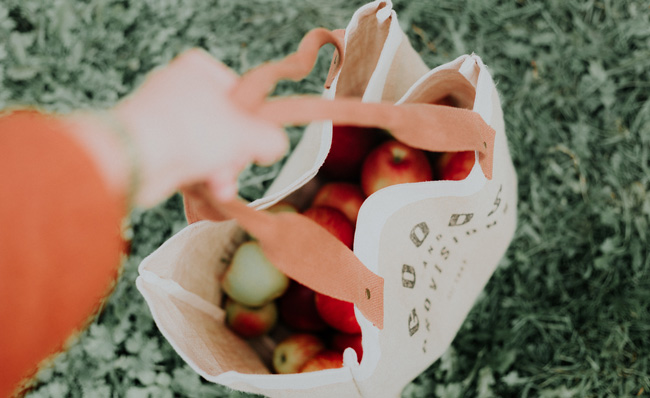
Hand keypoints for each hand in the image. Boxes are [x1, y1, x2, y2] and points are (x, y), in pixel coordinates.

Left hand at [113, 49, 287, 206]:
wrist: (133, 158)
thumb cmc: (188, 132)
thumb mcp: (246, 134)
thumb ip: (270, 138)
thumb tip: (275, 145)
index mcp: (198, 69)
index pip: (240, 93)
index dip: (252, 121)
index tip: (256, 140)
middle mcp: (178, 88)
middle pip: (225, 125)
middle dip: (234, 154)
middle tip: (234, 165)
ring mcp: (163, 116)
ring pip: (207, 146)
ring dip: (219, 169)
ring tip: (220, 184)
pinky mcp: (152, 143)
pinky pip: (186, 159)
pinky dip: (198, 174)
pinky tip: (208, 189)